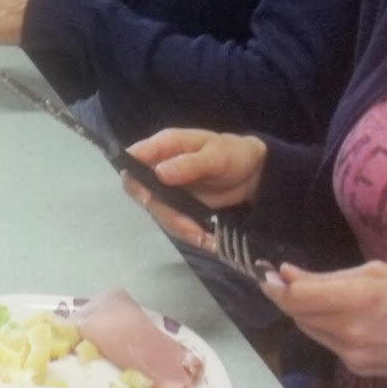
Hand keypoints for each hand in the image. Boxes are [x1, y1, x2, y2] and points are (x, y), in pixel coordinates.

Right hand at [121, 128, 268, 245]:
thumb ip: (189, 164)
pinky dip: (189, 234)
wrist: (253, 172)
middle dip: (162, 211)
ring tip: (203, 238)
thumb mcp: (217, 155)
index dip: (133, 176)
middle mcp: (159, 167)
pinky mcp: (179, 206)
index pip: (134, 157)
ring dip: (178, 227)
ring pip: (158, 211)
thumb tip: (159, 173)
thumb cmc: (233, 153)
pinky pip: (175, 222)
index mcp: (164, 146)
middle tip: (188, 226)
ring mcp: (168, 189)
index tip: (146, 196)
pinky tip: (208, 241)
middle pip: (142, 190)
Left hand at [260, 261, 386, 385]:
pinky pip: (329, 343)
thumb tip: (289, 273)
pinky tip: (344, 316)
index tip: (265, 272)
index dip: (275, 285)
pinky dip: (326, 327)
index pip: (296, 297)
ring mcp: (353, 355)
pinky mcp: (359, 369)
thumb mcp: (381, 273)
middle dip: (288, 296)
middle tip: (287, 278)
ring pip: (309, 330)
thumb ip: (331, 275)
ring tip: (320, 294)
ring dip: (305, 312)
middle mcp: (349, 331)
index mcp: (357, 300)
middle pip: (297, 315)